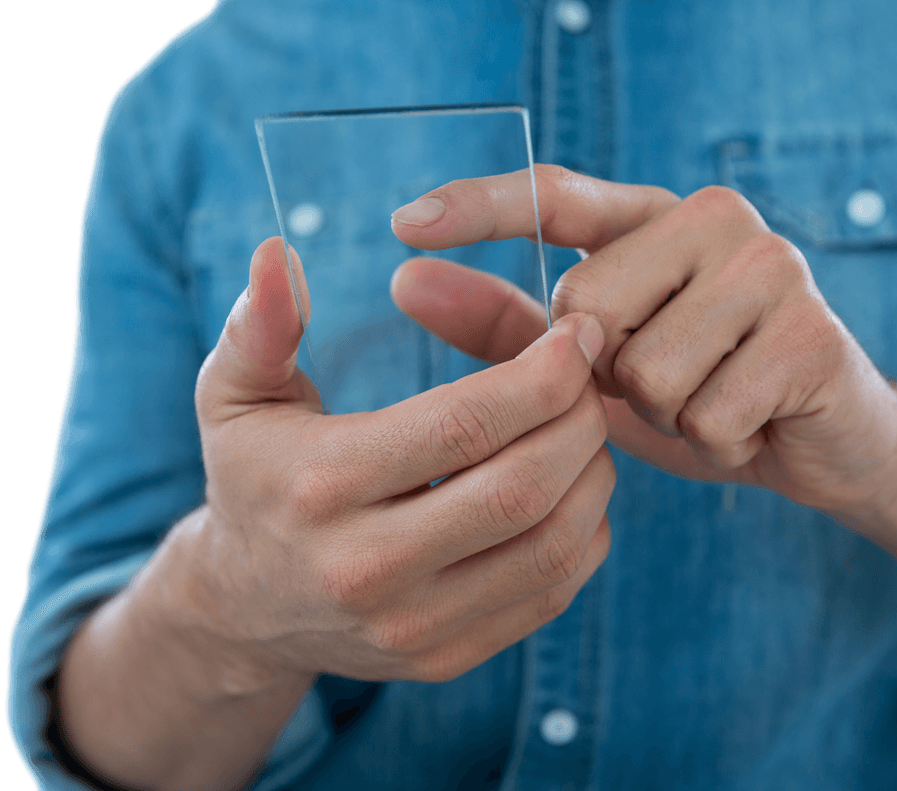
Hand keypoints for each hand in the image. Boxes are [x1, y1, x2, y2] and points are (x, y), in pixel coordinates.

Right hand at [182, 235, 613, 684]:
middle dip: (579, 420)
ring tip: (586, 427)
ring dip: (593, 476)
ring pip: (551, 547)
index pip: (464, 425)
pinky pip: (550, 593)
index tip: (576, 333)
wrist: (245, 609)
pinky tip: (573, 488)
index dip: (541, 373)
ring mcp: (412, 626)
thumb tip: (277, 253)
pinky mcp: (444, 657)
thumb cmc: (253, 478)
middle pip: (521, 488)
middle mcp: (368, 568)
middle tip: (591, 377)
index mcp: (323, 486)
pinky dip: (584, 533)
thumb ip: (258, 326)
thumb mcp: (233, 396)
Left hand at [390, 165, 896, 518]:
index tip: (402, 224)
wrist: (826, 441)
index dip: (480, 206)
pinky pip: (705, 413)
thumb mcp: (595, 366)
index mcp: (655, 215)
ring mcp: (771, 267)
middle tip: (664, 380)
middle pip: (588, 309)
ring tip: (710, 400)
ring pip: (644, 370)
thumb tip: (405, 279)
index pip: (555, 194)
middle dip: (608, 375)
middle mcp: (716, 218)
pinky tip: (750, 425)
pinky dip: (715, 440)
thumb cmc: (700, 392)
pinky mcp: (810, 332)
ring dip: (664, 414)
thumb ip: (507, 327)